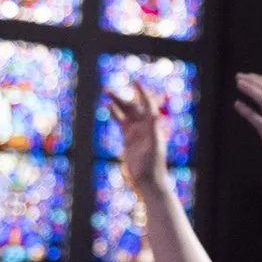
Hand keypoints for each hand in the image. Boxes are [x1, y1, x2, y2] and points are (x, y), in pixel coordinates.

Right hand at [105, 81, 171, 196]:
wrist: (148, 180)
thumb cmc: (153, 164)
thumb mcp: (154, 145)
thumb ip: (154, 128)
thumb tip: (155, 113)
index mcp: (152, 125)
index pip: (147, 104)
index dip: (141, 92)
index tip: (135, 81)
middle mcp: (145, 126)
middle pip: (132, 106)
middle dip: (121, 97)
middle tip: (107, 89)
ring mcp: (136, 132)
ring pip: (126, 113)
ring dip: (117, 103)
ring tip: (106, 92)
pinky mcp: (129, 139)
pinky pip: (121, 122)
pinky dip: (116, 114)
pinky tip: (109, 107)